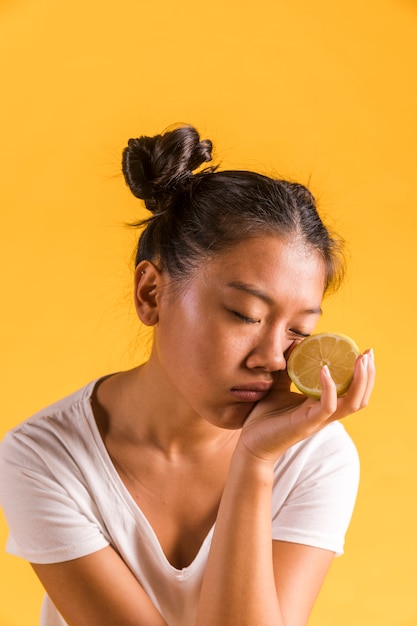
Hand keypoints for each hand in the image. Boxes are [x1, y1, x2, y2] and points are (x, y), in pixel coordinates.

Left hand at [238, 349, 374, 462]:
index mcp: (321, 405)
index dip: (362, 374)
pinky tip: (325, 370)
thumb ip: (288, 368)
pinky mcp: (307, 423)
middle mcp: (325, 413)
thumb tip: (294, 342)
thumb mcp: (278, 386)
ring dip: (360, 381)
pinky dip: (329, 388)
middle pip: (359, 397)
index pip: (351, 391)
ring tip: (360, 360)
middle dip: (368, 374)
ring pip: (352, 403)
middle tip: (368, 353)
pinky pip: (327, 406)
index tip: (364, 352)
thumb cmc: (264, 418)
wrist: (251, 444)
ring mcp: (318, 420)